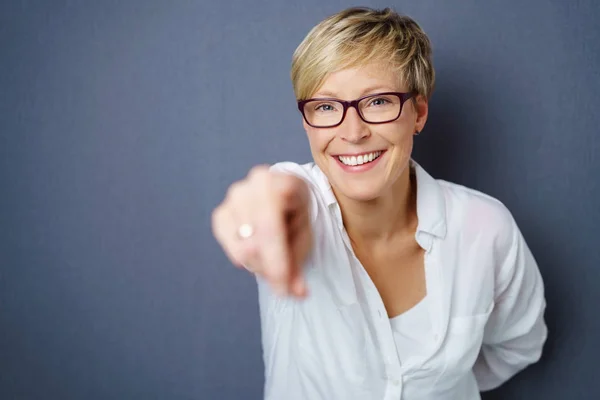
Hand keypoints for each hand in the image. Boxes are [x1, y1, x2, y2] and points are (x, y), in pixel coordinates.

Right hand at [211, 165, 312, 297]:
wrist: (283, 194)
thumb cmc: (296, 215)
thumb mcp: (305, 235)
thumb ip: (298, 264)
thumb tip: (298, 293)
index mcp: (281, 183)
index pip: (271, 228)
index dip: (276, 262)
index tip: (283, 289)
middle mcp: (253, 185)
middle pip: (253, 241)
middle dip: (269, 268)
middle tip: (283, 282)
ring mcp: (234, 197)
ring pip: (240, 247)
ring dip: (258, 264)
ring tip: (273, 260)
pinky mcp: (221, 212)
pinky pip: (228, 246)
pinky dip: (243, 258)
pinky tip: (257, 253)